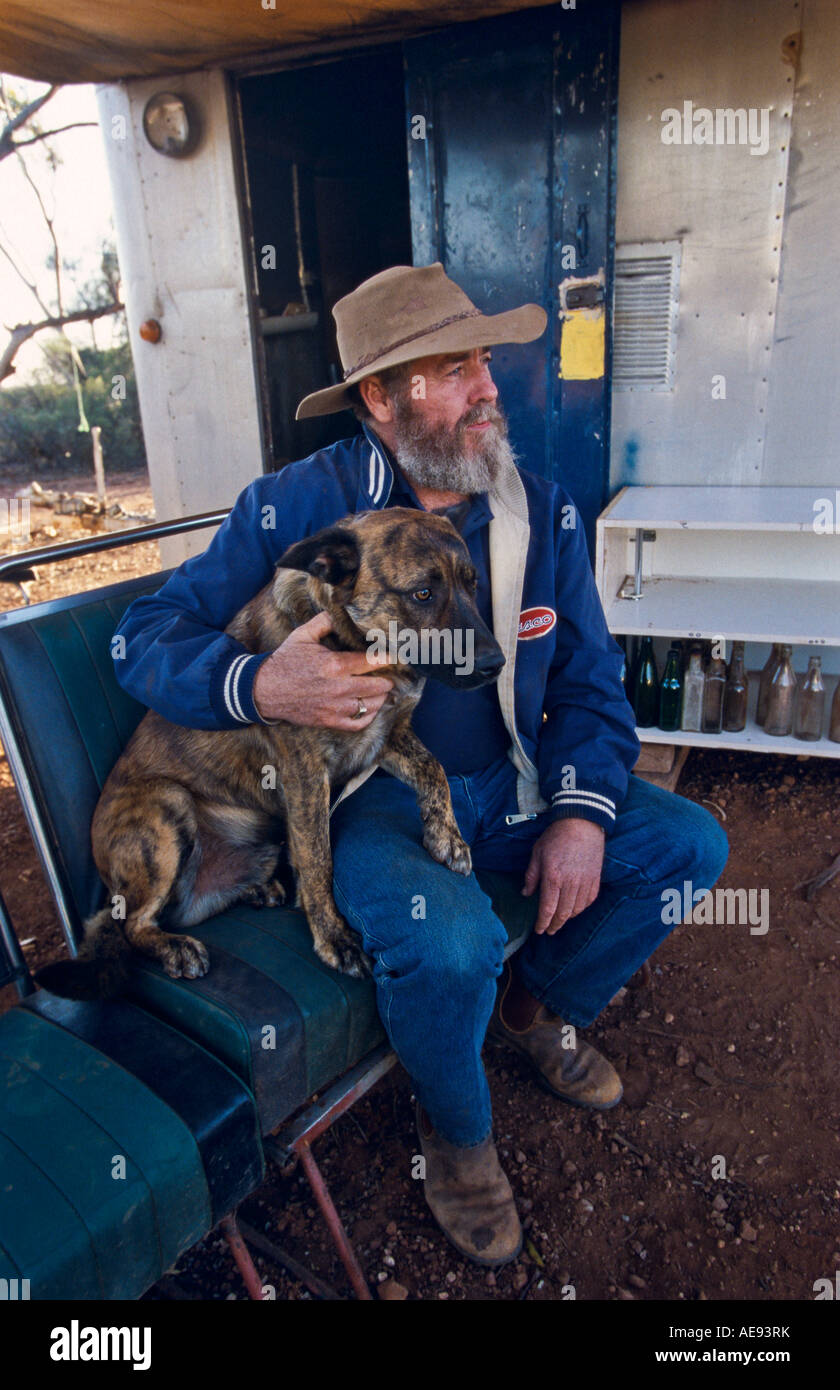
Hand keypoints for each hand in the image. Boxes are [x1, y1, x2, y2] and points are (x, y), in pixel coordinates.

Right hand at [252, 611, 394, 729]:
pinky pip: (358, 724)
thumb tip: (341, 610)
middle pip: (377, 686)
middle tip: (392, 675)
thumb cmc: (285, 660)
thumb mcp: (303, 635)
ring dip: (381, 698)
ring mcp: (334, 707)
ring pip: (370, 706)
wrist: (264, 689)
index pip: (371, 661)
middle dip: (387, 680)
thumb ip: (325, 622)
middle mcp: (337, 688)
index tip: (396, 657)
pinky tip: (371, 709)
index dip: (387, 659)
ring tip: (383, 691)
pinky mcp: (328, 721)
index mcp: (334, 664)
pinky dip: (369, 717)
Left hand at [522, 817, 604, 934]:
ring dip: (567, 918)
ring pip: (577, 910)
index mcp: (553, 878)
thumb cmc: (556, 837)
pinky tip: (574, 908)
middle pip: (563, 914)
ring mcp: (585, 882)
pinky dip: (581, 908)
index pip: (547, 910)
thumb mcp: (537, 853)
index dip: (542, 923)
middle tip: (549, 930)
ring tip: (560, 920)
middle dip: (555, 925)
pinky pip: (589, 900)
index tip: (539, 930)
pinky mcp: (595, 879)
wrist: (582, 823)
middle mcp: (570, 884)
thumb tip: (526, 894)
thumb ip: (531, 876)